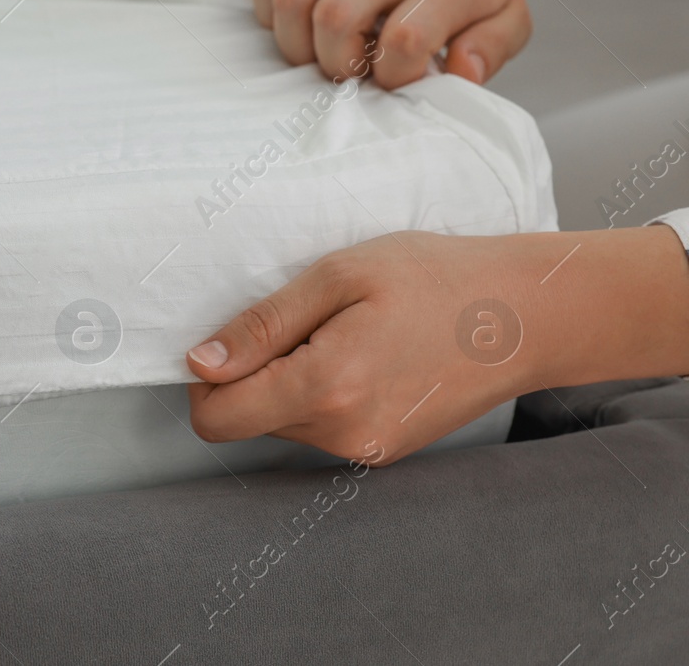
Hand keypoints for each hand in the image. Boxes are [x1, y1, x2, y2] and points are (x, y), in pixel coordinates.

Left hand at [185, 227, 688, 463]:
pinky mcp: (386, 451)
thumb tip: (200, 364)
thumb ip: (261, 326)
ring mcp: (369, 450)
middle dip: (256, 373)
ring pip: (285, 423)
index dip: (206, 379)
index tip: (232, 338)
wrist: (527, 314)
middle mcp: (344, 433)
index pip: (218, 419)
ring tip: (345, 333)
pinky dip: (324, 394)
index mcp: (326, 388)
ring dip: (291, 382)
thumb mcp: (338, 277)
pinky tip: (365, 355)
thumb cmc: (435, 278)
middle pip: (249, 419)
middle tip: (309, 320)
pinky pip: (323, 427)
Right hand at [254, 0, 566, 89]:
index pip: (405, 39)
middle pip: (334, 17)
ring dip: (297, 41)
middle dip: (335, 62)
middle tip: (354, 68)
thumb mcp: (508, 13)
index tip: (401, 77)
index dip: (394, 75)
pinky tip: (303, 23)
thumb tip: (459, 73)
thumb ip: (492, 48)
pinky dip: (272, 10)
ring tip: (324, 50)